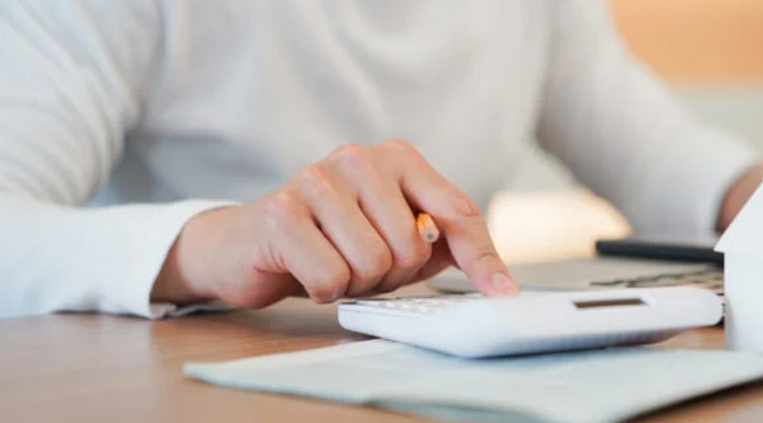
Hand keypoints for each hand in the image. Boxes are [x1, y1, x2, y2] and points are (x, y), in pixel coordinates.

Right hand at [152, 140, 517, 307]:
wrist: (248, 245)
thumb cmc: (332, 242)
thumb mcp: (395, 239)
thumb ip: (442, 246)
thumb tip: (498, 281)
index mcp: (396, 158)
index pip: (456, 211)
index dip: (481, 257)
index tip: (503, 293)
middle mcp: (359, 158)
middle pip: (413, 246)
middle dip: (391, 274)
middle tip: (359, 263)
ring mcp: (316, 179)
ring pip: (373, 263)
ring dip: (355, 282)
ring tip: (332, 263)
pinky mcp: (280, 212)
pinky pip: (331, 276)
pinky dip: (323, 289)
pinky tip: (305, 269)